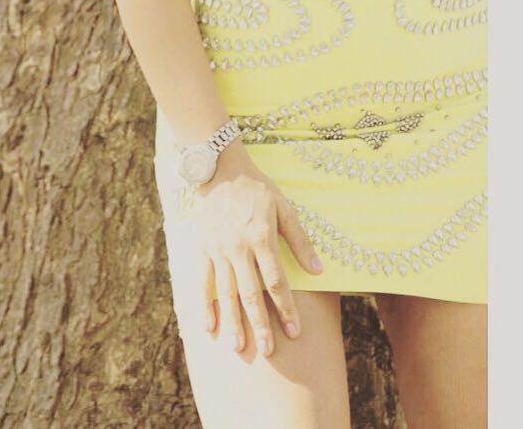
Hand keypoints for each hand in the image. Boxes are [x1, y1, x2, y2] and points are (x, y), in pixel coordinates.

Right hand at [191, 143, 323, 356]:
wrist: (221, 171)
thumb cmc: (257, 190)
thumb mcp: (284, 208)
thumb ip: (300, 241)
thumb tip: (319, 271)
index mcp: (261, 236)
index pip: (276, 281)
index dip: (286, 308)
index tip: (294, 332)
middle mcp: (238, 246)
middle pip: (251, 292)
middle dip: (260, 324)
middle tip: (268, 351)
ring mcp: (218, 249)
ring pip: (226, 292)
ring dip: (233, 321)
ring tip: (239, 347)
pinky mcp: (203, 248)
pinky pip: (203, 281)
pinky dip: (205, 305)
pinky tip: (210, 327)